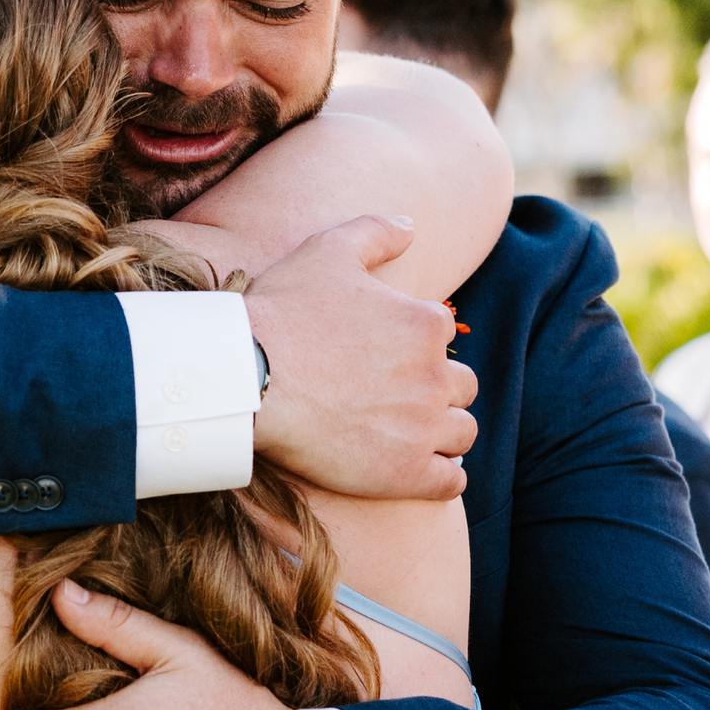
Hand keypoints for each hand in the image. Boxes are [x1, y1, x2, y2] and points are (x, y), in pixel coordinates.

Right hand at [246, 216, 476, 501]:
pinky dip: (442, 476)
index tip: (384, 358)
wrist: (245, 378)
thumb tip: (411, 227)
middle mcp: (435, 374)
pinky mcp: (406, 473)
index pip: (442, 336)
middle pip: (462, 386)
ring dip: (444, 433)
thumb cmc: (282, 312)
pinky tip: (417, 470)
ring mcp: (423, 427)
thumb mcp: (327, 250)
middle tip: (397, 399)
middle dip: (436, 390)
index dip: (415, 346)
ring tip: (410, 436)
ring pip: (464, 433)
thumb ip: (376, 232)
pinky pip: (451, 482)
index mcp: (425, 323)